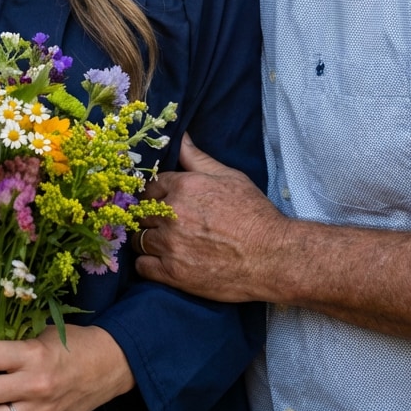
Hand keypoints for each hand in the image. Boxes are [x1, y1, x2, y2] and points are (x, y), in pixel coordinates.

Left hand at [137, 134, 284, 302]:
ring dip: (147, 240)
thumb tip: (181, 137)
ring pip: (138, 239)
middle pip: (140, 213)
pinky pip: (142, 266)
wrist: (273, 257)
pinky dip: (148, 264)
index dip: (155, 196)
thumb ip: (198, 158)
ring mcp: (171, 245)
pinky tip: (161, 262)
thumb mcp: (229, 177)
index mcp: (183, 187)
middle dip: (148, 217)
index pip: (149, 187)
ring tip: (162, 243)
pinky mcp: (173, 274)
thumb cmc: (254, 215)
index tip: (161, 204)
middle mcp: (172, 214)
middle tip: (162, 224)